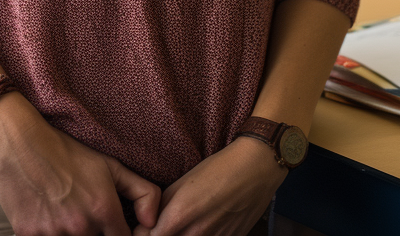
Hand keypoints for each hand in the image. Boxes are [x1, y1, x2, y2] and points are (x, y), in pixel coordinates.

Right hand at [0, 92, 160, 235]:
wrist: (20, 143)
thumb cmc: (66, 153)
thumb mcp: (109, 165)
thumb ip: (142, 192)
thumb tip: (151, 222)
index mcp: (104, 209)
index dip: (118, 234)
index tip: (110, 226)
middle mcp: (81, 226)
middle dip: (93, 234)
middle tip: (82, 213)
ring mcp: (54, 234)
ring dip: (70, 235)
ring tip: (64, 213)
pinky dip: (48, 234)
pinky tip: (47, 218)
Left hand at [136, 137, 283, 235]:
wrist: (256, 170)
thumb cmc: (218, 169)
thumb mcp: (183, 182)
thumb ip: (162, 206)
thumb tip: (147, 224)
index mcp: (179, 215)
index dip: (144, 233)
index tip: (144, 227)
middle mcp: (196, 234)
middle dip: (160, 235)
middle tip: (162, 226)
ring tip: (185, 224)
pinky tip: (202, 226)